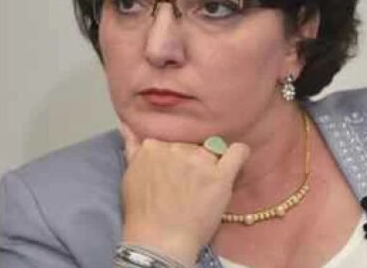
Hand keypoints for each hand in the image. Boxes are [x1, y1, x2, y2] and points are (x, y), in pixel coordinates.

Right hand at [119, 123, 249, 265]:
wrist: (160, 242)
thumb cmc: (143, 214)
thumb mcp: (130, 175)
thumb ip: (132, 146)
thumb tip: (127, 124)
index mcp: (153, 146)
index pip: (173, 140)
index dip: (176, 156)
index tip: (175, 174)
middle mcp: (177, 149)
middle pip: (193, 145)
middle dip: (192, 161)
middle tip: (187, 185)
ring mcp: (199, 161)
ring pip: (213, 149)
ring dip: (210, 164)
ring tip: (202, 188)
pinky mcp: (220, 176)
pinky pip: (238, 152)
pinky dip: (239, 154)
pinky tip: (232, 164)